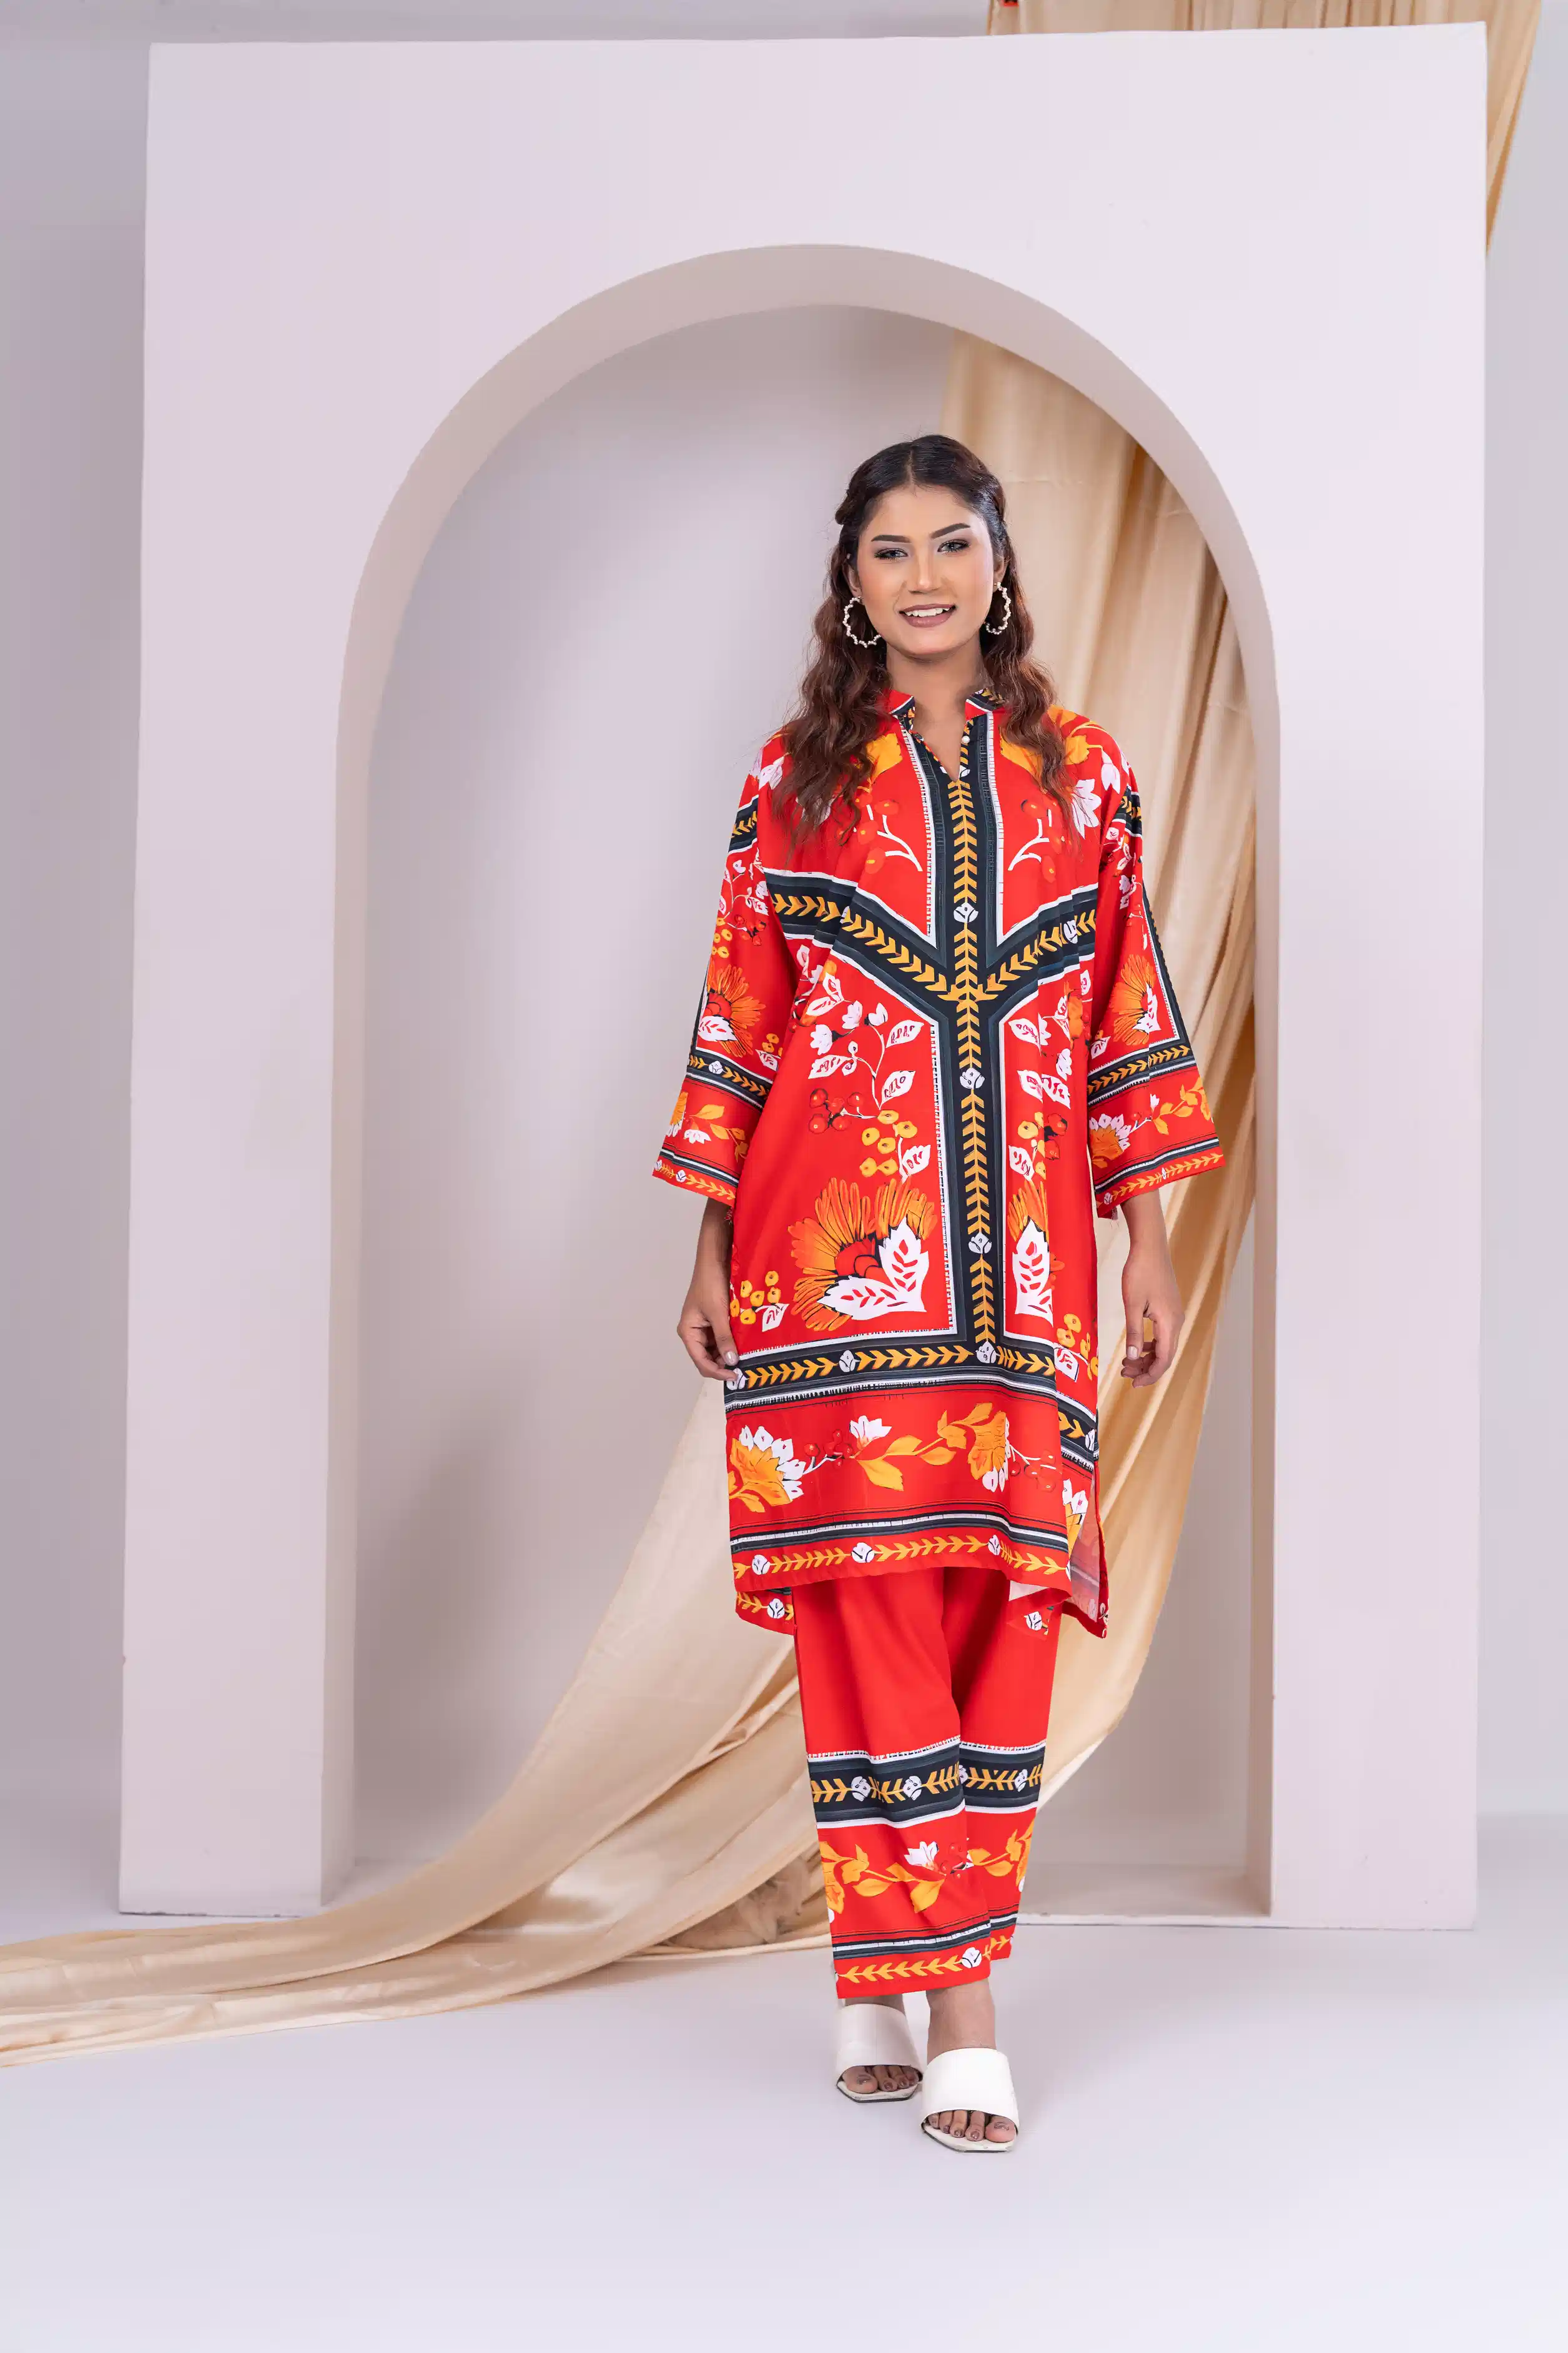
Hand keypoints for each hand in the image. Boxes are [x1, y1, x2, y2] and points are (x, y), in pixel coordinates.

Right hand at [677, 1199, 738, 1380]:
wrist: (714, 1258)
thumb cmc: (710, 1283)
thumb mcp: (718, 1313)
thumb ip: (724, 1339)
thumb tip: (731, 1363)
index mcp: (688, 1332)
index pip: (701, 1362)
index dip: (717, 1372)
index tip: (737, 1376)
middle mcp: (694, 1332)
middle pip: (708, 1358)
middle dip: (724, 1364)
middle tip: (746, 1370)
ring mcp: (705, 1326)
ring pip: (718, 1349)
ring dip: (730, 1355)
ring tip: (748, 1359)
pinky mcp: (716, 1319)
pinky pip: (724, 1338)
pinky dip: (733, 1343)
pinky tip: (746, 1345)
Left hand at [1119, 1193, 1183, 1387]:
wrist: (1150, 1247)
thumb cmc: (1139, 1272)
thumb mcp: (1132, 1304)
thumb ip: (1132, 1332)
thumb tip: (1131, 1358)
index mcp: (1169, 1323)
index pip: (1164, 1359)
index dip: (1150, 1375)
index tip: (1133, 1384)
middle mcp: (1176, 1321)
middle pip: (1164, 1355)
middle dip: (1145, 1368)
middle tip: (1124, 1375)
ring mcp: (1174, 1315)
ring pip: (1163, 1345)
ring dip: (1146, 1357)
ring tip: (1126, 1363)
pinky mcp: (1169, 1309)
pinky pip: (1162, 1334)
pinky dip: (1149, 1344)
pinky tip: (1135, 1346)